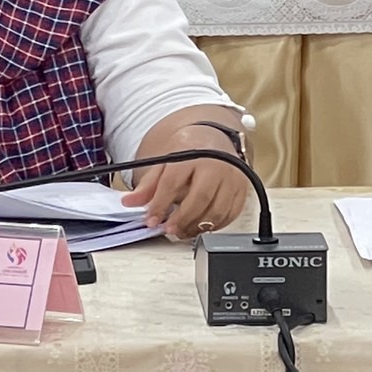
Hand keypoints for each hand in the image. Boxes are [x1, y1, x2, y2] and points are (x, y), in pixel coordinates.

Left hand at [120, 124, 250, 237]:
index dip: (160, 204)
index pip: (173, 182)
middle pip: (199, 198)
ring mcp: (232, 177)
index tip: (151, 220)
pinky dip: (214, 226)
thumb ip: (148, 185)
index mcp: (192, 153)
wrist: (215, 140)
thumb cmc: (190, 152)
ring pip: (217, 210)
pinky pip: (230, 215)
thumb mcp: (166, 162)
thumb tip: (129, 202)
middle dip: (181, 218)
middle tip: (168, 229)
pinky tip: (200, 227)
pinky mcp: (242, 189)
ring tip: (182, 231)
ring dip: (197, 226)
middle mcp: (216, 164)